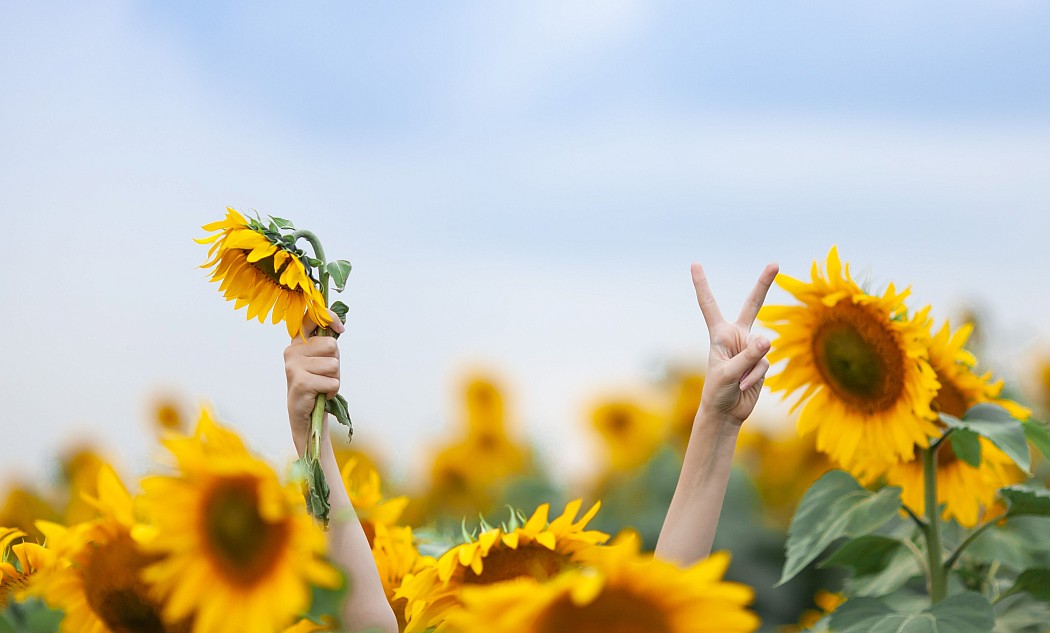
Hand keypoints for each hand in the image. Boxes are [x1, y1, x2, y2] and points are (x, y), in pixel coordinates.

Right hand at [283, 310, 345, 450]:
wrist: (305, 415)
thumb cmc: (317, 384)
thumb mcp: (321, 360)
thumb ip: (326, 343)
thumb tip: (338, 326)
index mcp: (297, 343)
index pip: (312, 318)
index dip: (330, 318)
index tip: (340, 329)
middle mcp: (292, 351)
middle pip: (332, 346)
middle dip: (336, 363)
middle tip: (325, 375)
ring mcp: (294, 366)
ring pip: (334, 365)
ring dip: (334, 378)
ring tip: (322, 385)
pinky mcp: (301, 382)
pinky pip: (333, 381)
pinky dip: (332, 390)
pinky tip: (321, 395)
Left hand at [691, 262, 777, 425]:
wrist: (726, 412)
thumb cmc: (717, 391)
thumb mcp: (728, 374)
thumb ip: (748, 356)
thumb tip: (769, 339)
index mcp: (719, 334)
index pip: (709, 305)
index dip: (702, 284)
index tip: (694, 264)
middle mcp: (736, 336)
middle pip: (752, 306)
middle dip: (763, 284)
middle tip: (774, 263)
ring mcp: (751, 348)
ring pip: (762, 349)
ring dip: (749, 369)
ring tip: (737, 381)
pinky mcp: (761, 361)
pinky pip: (765, 364)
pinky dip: (755, 377)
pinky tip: (744, 386)